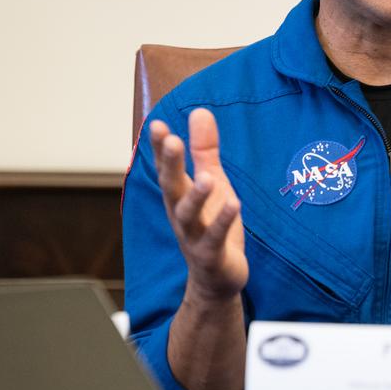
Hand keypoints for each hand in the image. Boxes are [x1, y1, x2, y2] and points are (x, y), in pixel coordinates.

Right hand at [150, 107, 248, 300]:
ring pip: (189, 216)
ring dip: (196, 197)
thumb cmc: (212, 225)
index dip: (159, 148)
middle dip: (169, 164)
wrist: (216, 279)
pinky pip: (215, 238)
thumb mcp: (212, 182)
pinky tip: (234, 204)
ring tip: (207, 177)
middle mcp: (180, 214)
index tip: (156, 124)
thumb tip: (199, 110)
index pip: (166, 168)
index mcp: (179, 196)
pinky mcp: (211, 256)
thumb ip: (205, 150)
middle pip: (171, 187)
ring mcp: (194, 237)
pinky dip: (223, 222)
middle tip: (170, 139)